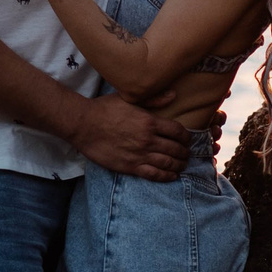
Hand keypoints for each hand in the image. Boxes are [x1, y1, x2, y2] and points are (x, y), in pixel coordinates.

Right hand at [70, 94, 191, 182]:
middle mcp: (148, 139)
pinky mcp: (130, 167)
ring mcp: (140, 154)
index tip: (187, 138)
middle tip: (187, 153)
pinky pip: (154, 174)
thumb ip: (153, 99)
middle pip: (176, 148)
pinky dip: (166, 176)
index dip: (186, 136)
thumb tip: (173, 95)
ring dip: (179, 165)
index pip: (178, 131)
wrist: (83, 125)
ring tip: (182, 165)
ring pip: (168, 163)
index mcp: (150, 121)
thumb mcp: (129, 98)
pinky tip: (172, 175)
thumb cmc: (104, 109)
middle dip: (185, 152)